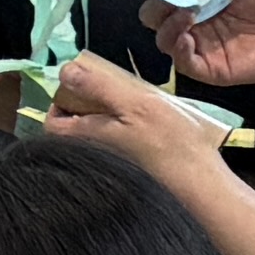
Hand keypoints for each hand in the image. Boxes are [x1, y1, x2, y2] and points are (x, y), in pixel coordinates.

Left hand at [39, 52, 243, 210]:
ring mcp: (110, 165)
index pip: (52, 122)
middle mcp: (91, 156)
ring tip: (135, 105)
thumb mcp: (134, 103)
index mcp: (84, 139)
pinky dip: (127, 132)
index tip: (83, 86)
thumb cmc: (169, 142)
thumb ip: (98, 86)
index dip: (60, 102)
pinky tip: (149, 125)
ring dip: (112, 118)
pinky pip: (118, 146)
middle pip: (75, 128)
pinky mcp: (130, 170)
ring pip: (99, 136)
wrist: (201, 183)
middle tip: (114, 91)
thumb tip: (65, 71)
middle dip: (89, 106)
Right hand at [164, 0, 254, 90]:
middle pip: (157, 18)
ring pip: (164, 41)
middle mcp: (198, 21)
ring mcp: (204, 46)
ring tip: (186, 15)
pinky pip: (183, 63)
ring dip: (167, 27)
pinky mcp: (213, 68)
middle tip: (171, 1)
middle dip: (157, 8)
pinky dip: (178, 50)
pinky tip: (188, 36)